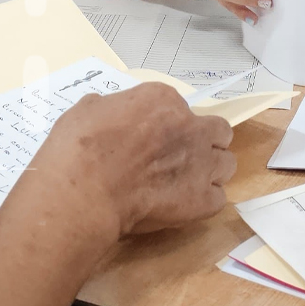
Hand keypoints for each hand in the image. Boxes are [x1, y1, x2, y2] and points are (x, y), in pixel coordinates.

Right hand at [26, 82, 236, 240]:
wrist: (84, 190)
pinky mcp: (204, 200)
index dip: (167, 122)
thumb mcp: (89, 110)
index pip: (179, 106)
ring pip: (226, 163)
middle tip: (179, 156)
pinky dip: (203, 202)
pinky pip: (218, 198)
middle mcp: (190, 127)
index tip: (152, 136)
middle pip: (217, 131)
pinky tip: (182, 206)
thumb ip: (112, 110)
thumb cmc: (79, 147)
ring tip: (184, 184)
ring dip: (209, 171)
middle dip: (203, 141)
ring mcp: (201, 164)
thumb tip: (111, 118)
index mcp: (163, 99)